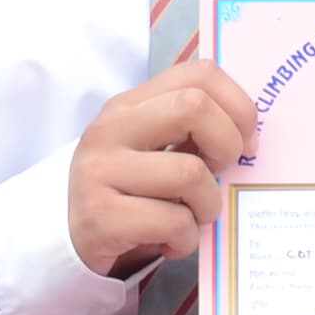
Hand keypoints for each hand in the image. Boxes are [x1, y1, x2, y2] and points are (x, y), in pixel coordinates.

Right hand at [66, 56, 258, 278]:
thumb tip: (249, 135)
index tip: (246, 139)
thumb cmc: (126, 194)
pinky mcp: (99, 216)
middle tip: (221, 173)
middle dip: (227, 144)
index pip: (198, 74)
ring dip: (207, 205)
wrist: (65, 240)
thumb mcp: (152, 151)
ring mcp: (100, 171)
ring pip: (189, 173)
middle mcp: (111, 129)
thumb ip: (190, 132)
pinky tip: (170, 240)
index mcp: (130, 105)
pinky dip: (185, 238)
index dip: (238, 105)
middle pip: (194, 107)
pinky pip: (172, 220)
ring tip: (191, 217)